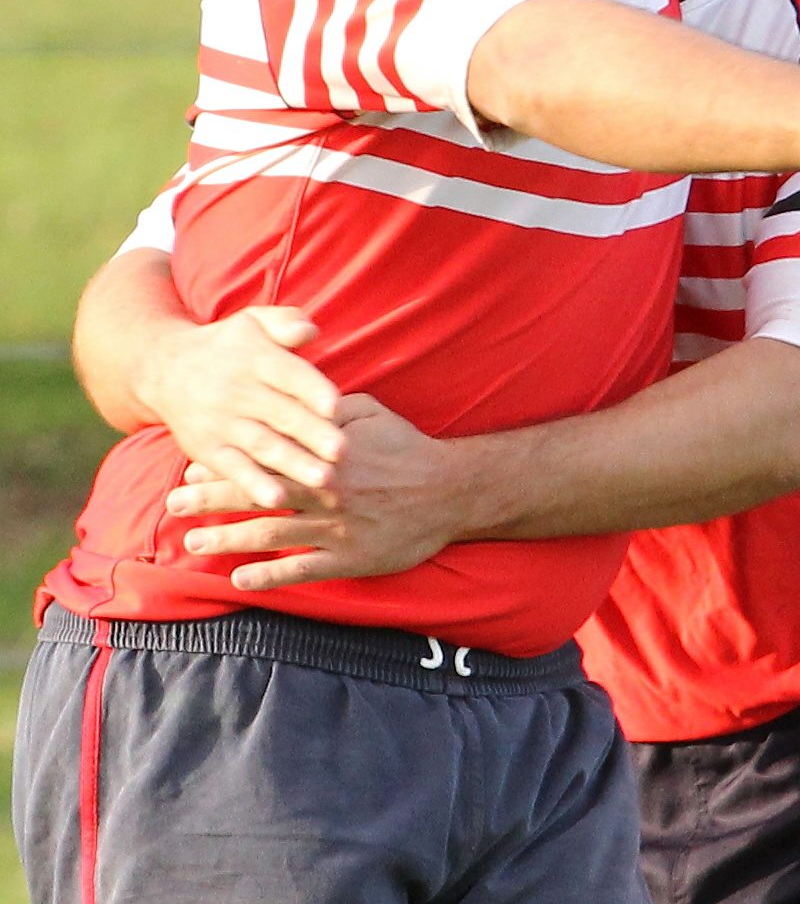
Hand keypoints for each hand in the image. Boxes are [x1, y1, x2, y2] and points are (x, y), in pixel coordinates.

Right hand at [140, 306, 343, 509]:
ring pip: (262, 445)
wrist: (165, 370)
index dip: (312, 390)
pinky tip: (278, 499)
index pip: (289, 374)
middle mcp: (238, 391)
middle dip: (312, 434)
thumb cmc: (228, 345)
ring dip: (293, 464)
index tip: (337, 407)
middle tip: (342, 451)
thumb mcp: (253, 320)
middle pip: (281, 414)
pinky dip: (254, 485)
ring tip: (323, 479)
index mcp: (256, 358)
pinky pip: (232, 469)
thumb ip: (286, 322)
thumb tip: (311, 331)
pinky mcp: (207, 449)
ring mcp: (221, 423)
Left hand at [166, 394, 455, 590]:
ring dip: (229, 538)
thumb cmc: (408, 447)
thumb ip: (329, 407)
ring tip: (192, 542)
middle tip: (172, 503)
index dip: (227, 465)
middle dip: (211, 500)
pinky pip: (304, 569)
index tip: (192, 467)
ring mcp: (336, 528)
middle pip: (258, 496)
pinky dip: (271, 575)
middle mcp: (324, 493)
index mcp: (324, 456)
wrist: (451, 489)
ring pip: (272, 534)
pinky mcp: (350, 558)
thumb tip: (296, 398)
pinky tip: (240, 579)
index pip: (265, 459)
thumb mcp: (370, 412)